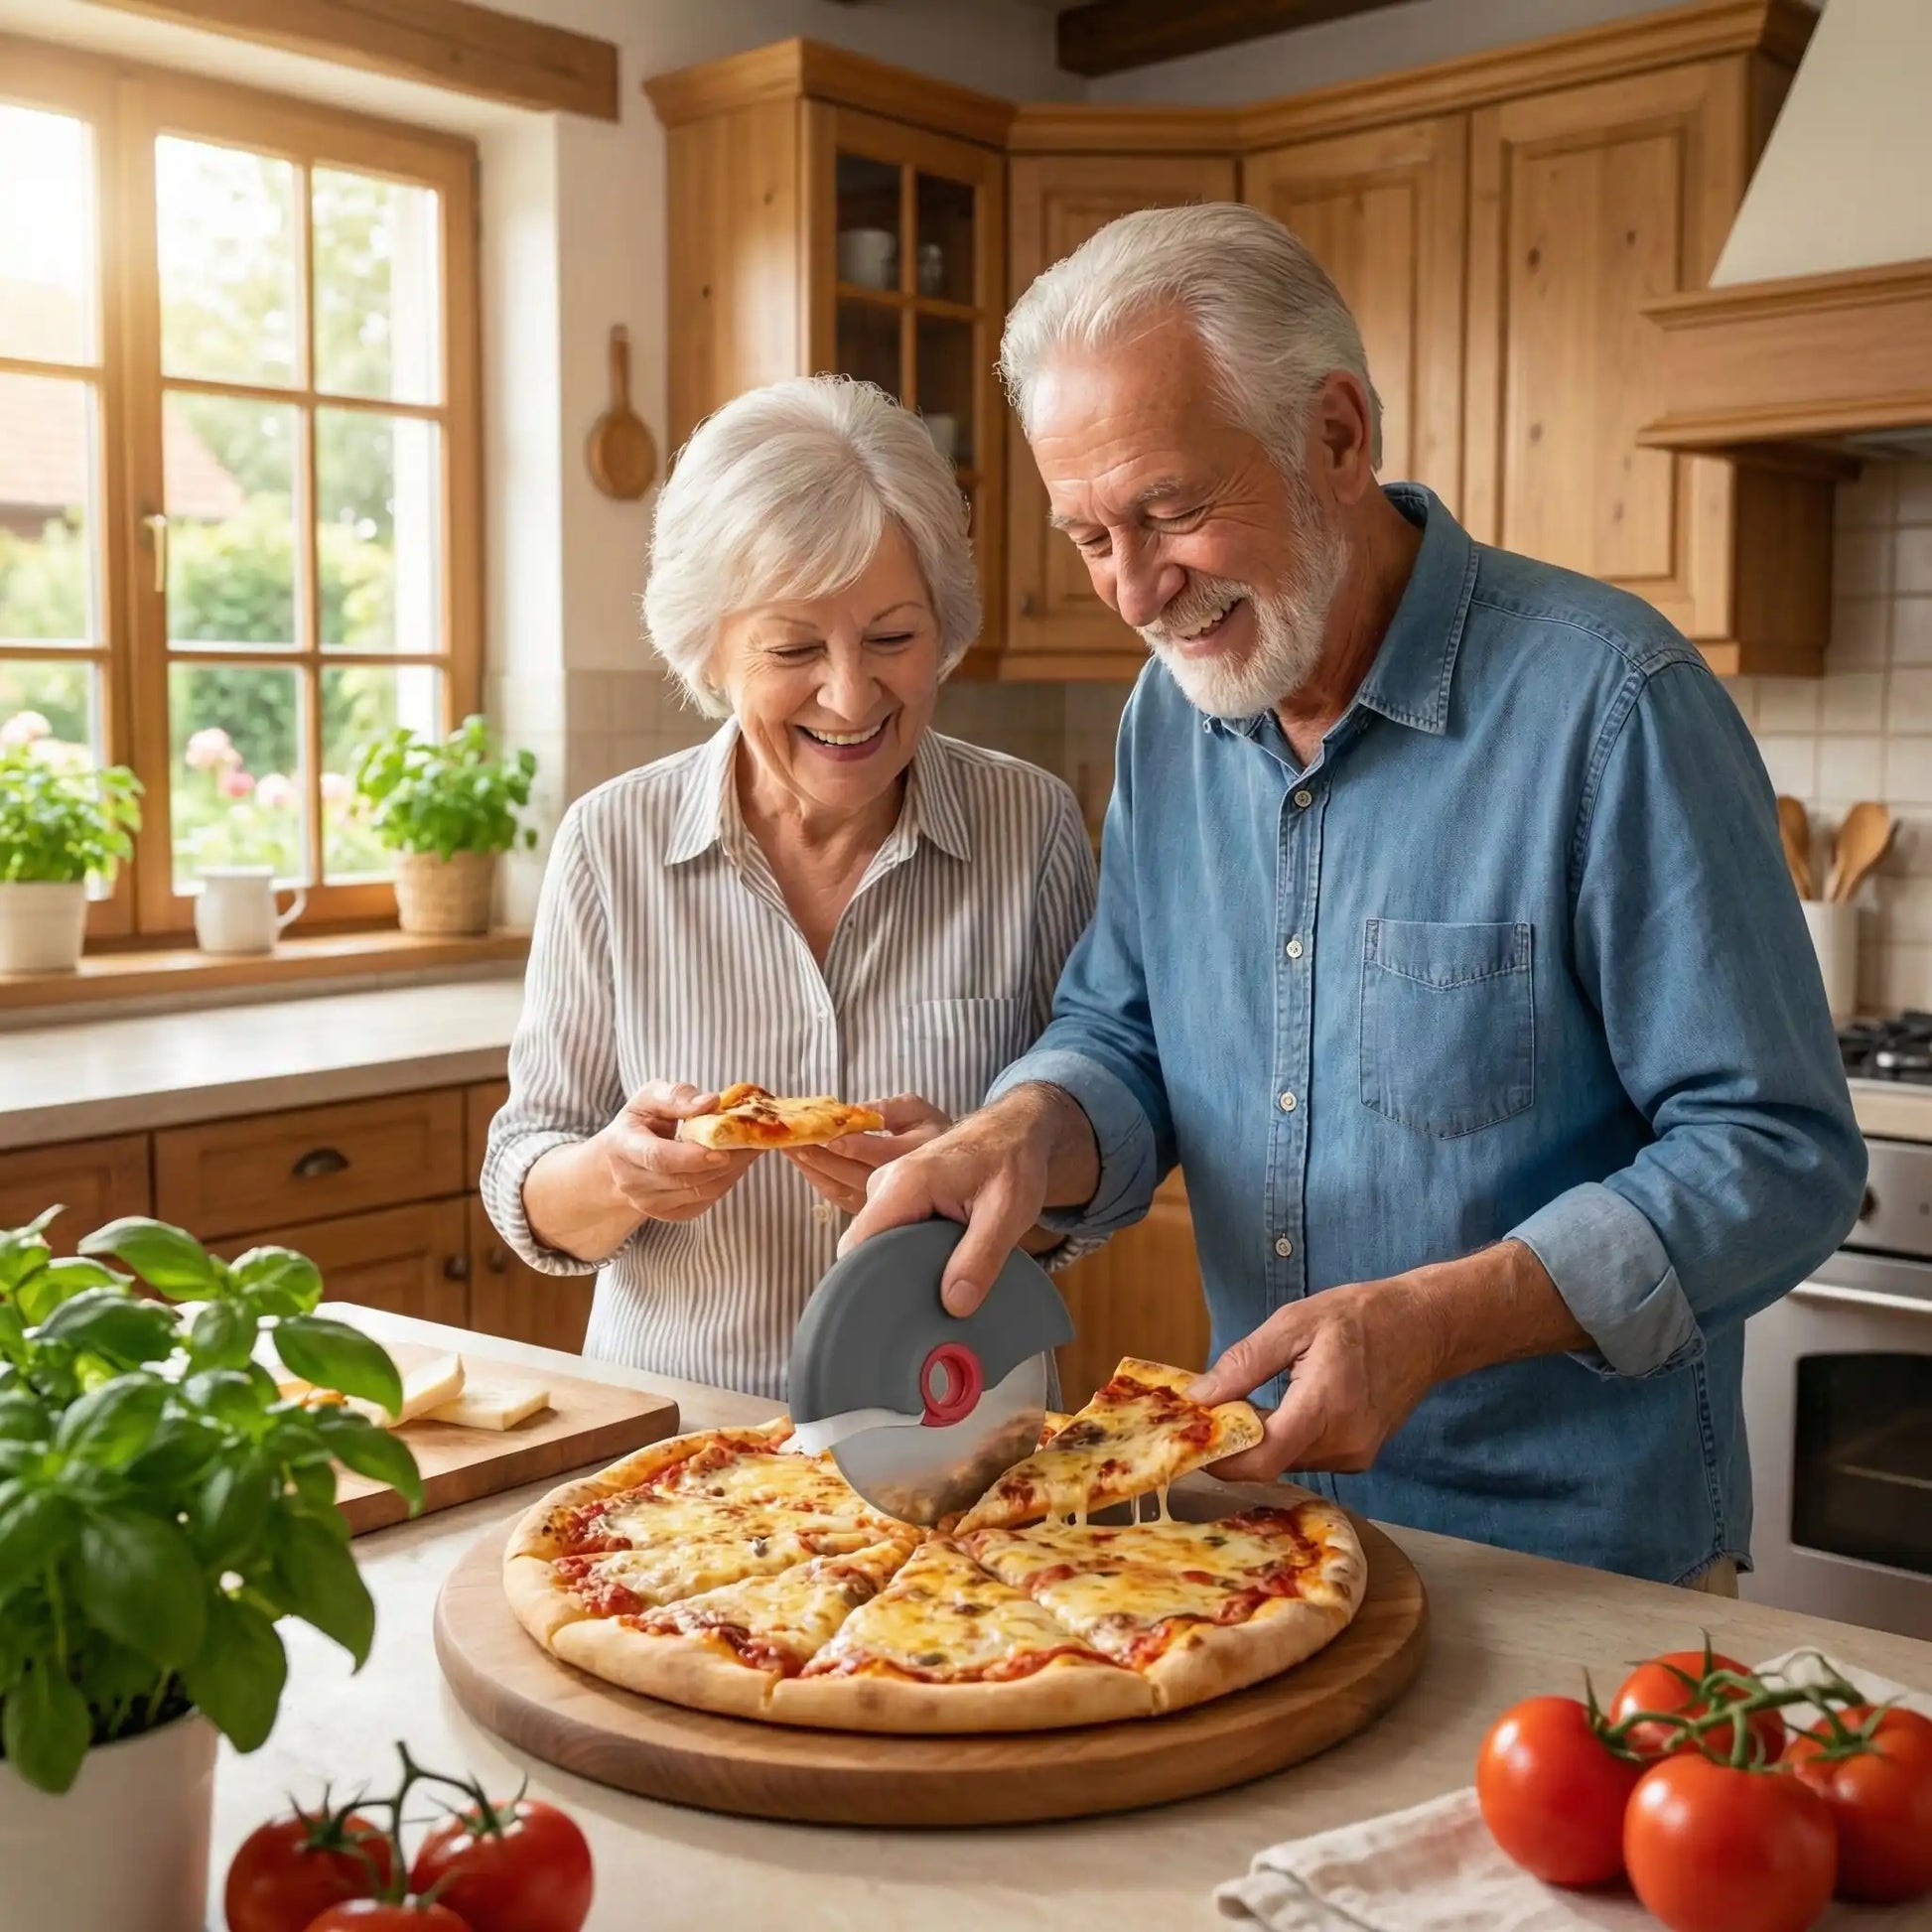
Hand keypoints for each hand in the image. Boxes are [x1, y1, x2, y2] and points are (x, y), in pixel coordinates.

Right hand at [594, 1081, 758, 1224]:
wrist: (625, 1157)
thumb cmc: (642, 1121)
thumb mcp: (650, 1097)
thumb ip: (676, 1096)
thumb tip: (710, 1102)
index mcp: (623, 1146)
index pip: (657, 1158)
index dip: (691, 1156)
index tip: (722, 1149)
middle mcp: (632, 1181)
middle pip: (684, 1178)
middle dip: (725, 1160)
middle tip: (753, 1139)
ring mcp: (649, 1203)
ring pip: (701, 1192)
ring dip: (733, 1170)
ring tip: (752, 1146)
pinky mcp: (670, 1214)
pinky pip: (706, 1200)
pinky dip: (728, 1180)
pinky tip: (739, 1161)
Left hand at [783, 1094, 951, 1216]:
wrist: (949, 1168)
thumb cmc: (927, 1130)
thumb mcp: (916, 1109)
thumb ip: (889, 1108)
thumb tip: (856, 1112)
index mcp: (910, 1154)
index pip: (875, 1152)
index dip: (848, 1145)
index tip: (824, 1135)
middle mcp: (895, 1182)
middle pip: (849, 1172)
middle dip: (816, 1154)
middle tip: (790, 1137)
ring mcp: (880, 1201)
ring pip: (838, 1187)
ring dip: (809, 1168)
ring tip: (788, 1147)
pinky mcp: (867, 1209)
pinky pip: (836, 1197)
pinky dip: (815, 1180)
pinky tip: (801, 1164)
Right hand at [838, 1087, 1075, 1314]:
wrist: (1014, 1130)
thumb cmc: (1012, 1163)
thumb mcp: (1008, 1213)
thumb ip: (980, 1258)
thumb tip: (953, 1306)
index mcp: (905, 1185)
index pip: (859, 1243)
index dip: (867, 1281)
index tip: (892, 1312)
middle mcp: (885, 1184)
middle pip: (863, 1248)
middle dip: (886, 1280)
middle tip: (924, 1310)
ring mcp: (887, 1189)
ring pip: (875, 1243)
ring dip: (899, 1267)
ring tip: (935, 1290)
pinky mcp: (897, 1198)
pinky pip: (888, 1235)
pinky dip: (906, 1255)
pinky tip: (935, 1270)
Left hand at [1186, 1275, 1450, 1481]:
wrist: (1427, 1328)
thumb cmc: (1361, 1316)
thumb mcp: (1294, 1323)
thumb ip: (1244, 1363)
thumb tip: (1200, 1398)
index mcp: (1325, 1405)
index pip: (1263, 1458)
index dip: (1222, 1458)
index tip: (1192, 1441)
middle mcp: (1345, 1442)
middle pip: (1270, 1462)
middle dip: (1234, 1444)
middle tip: (1206, 1413)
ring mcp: (1357, 1454)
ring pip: (1287, 1461)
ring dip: (1259, 1440)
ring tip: (1242, 1403)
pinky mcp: (1361, 1456)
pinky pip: (1307, 1456)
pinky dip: (1285, 1438)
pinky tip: (1279, 1408)